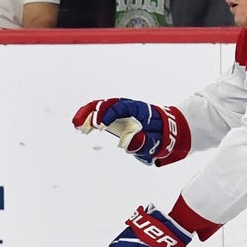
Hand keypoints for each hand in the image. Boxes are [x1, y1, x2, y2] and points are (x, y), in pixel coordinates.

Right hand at [72, 98, 187, 164]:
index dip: (109, 114)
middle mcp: (129, 108)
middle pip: (108, 103)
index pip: (122, 107)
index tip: (100, 126)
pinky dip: (90, 120)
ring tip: (76, 125)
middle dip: (93, 112)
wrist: (171, 133)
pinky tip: (80, 128)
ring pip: (102, 108)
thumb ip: (144, 143)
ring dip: (88, 115)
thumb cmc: (164, 137)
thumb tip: (125, 142)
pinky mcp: (117, 120)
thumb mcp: (159, 143)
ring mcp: (122, 113)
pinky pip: (101, 116)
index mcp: (141, 110)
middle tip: (81, 124)